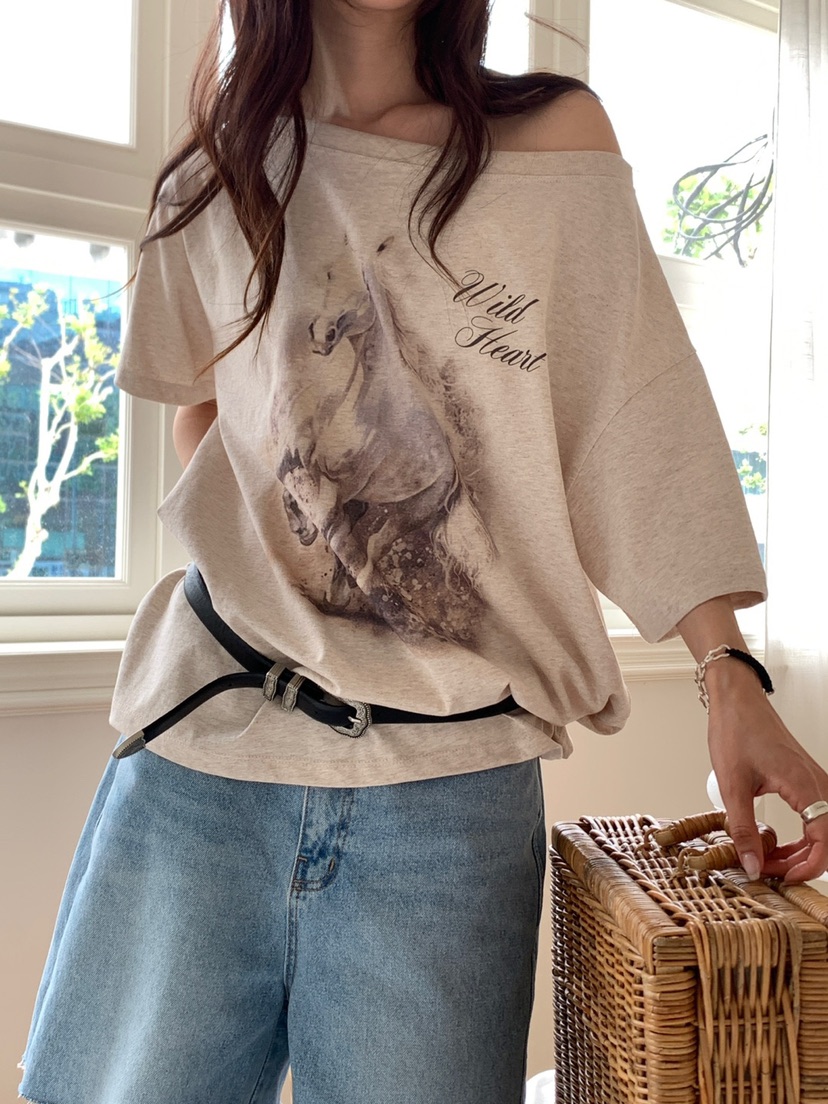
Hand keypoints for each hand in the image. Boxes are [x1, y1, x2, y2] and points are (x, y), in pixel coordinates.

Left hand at [705, 664, 827, 883]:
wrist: (737, 701)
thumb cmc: (736, 731)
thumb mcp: (732, 785)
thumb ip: (743, 829)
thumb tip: (752, 865)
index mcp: (804, 785)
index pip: (824, 840)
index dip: (808, 867)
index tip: (783, 879)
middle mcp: (818, 784)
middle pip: (826, 840)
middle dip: (800, 864)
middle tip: (766, 871)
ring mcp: (815, 782)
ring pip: (821, 831)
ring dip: (799, 852)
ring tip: (766, 860)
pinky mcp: (807, 782)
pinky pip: (814, 818)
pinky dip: (798, 837)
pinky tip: (774, 843)